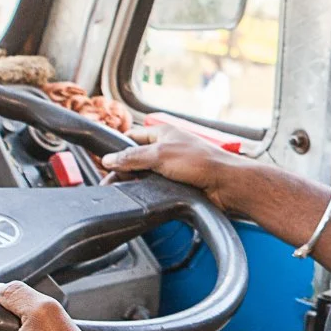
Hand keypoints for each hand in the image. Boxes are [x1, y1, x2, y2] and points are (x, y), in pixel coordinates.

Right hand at [101, 125, 250, 213]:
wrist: (225, 185)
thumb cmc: (202, 162)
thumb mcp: (160, 155)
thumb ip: (132, 157)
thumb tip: (110, 159)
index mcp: (162, 133)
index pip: (131, 137)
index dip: (117, 149)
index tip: (104, 162)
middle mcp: (166, 148)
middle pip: (135, 158)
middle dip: (123, 169)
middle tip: (110, 182)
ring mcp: (172, 167)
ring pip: (144, 175)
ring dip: (136, 183)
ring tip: (123, 192)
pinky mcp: (177, 184)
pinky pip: (155, 187)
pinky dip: (148, 192)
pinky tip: (142, 198)